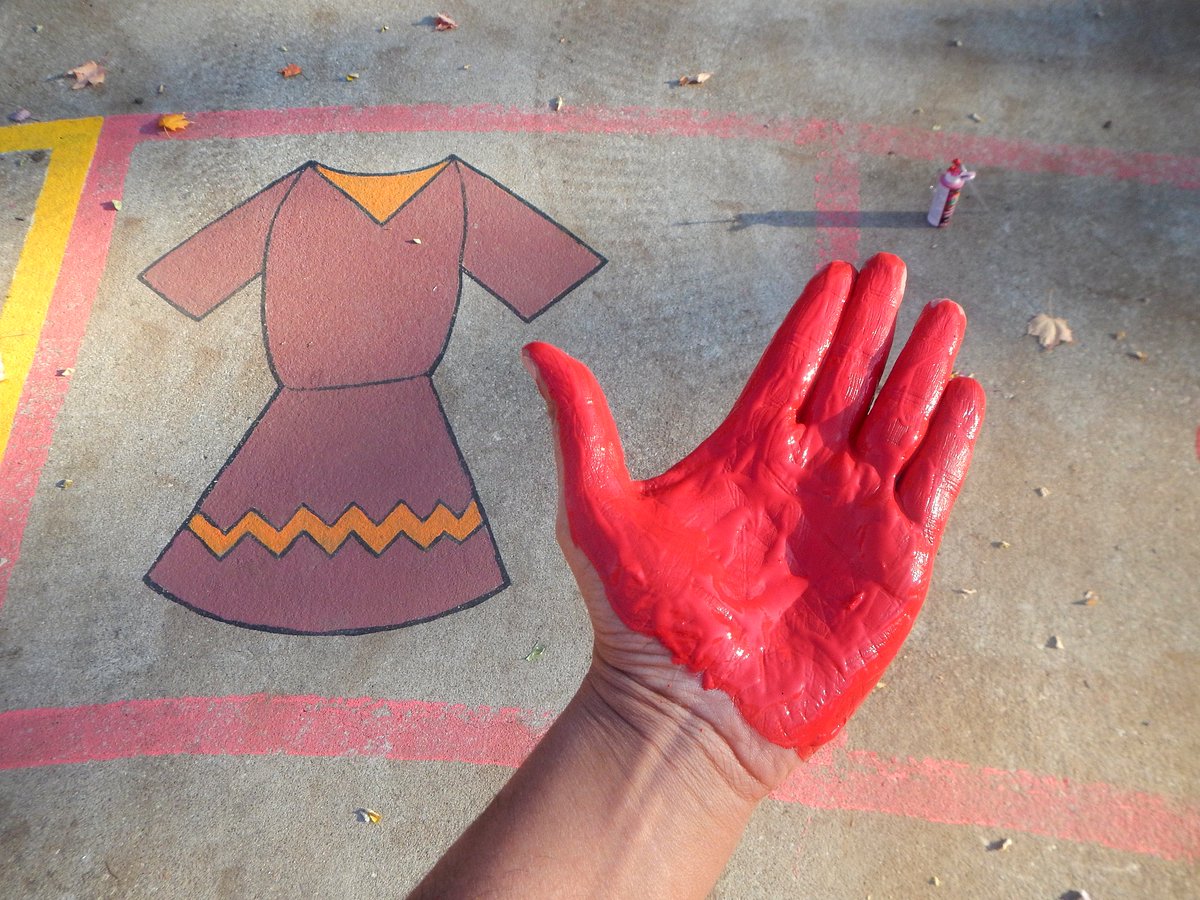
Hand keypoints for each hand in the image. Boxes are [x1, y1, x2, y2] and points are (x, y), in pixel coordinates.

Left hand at [523, 253, 984, 783]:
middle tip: (895, 270)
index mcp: (745, 452)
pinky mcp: (894, 561)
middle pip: (851, 380)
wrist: (686, 710)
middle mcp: (804, 473)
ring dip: (922, 368)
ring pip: (899, 421)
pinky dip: (952, 442)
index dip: (816, 319)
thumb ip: (582, 425)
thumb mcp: (597, 508)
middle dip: (874, 326)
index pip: (790, 367)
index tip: (838, 271)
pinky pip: (932, 487)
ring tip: (943, 315)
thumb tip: (535, 351)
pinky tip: (965, 394)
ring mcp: (853, 513)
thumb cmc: (640, 616)